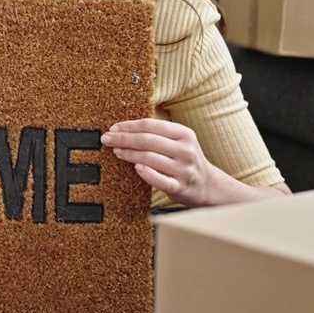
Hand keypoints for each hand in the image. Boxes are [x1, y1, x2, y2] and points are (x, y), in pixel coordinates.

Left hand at [101, 118, 216, 206]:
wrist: (207, 185)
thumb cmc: (185, 160)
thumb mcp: (178, 141)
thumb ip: (157, 134)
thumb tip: (123, 128)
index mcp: (184, 134)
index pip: (150, 125)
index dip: (129, 126)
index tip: (113, 128)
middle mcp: (185, 150)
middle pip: (147, 140)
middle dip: (123, 138)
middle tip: (106, 139)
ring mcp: (183, 169)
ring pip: (149, 158)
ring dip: (129, 154)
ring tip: (116, 151)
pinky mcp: (180, 187)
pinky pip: (160, 180)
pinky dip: (146, 173)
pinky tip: (135, 168)